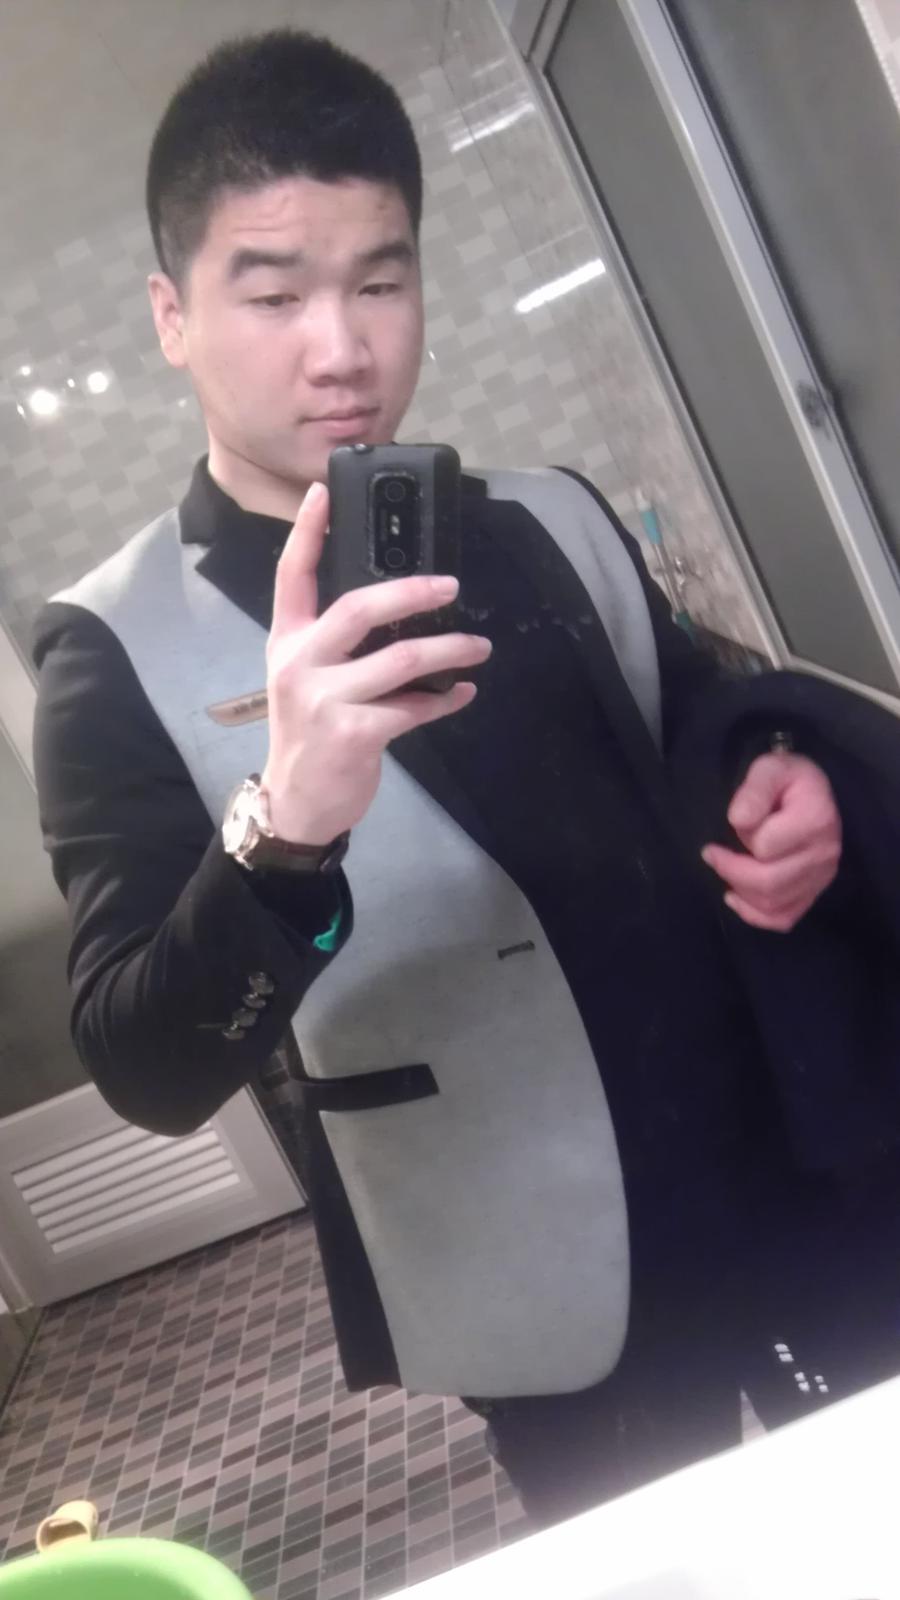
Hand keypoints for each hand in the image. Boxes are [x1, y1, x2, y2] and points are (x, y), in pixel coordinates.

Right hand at [262, 481, 490, 844]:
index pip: (292, 575)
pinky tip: (464, 693)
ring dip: (449, 650)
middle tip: (452, 585)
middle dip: (412, 591)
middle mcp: (299, 663)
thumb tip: (401, 608)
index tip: (324, 491)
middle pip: (358, 608)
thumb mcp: (306, 679)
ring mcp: (324, 699)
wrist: (298, 802)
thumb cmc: (311, 733)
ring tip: (477, 646)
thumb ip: (336, 644)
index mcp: (287, 641)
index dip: (309, 532)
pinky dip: (446, 700)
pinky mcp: (353, 734)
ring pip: (401, 659)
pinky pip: (413, 707)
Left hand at [701, 751, 841, 931]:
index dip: (742, 834)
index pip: (765, 846)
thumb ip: (755, 790)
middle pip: (768, 882)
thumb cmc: (787, 780)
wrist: (811, 793)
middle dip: (730, 870)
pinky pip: (783, 918)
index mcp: (815, 820)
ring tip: (724, 869)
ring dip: (739, 891)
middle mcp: (824, 854)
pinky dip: (755, 915)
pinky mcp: (814, 892)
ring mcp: (821, 877)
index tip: (734, 819)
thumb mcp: (769, 769)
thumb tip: (738, 820)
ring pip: (772, 905)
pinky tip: (736, 898)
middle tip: (711, 854)